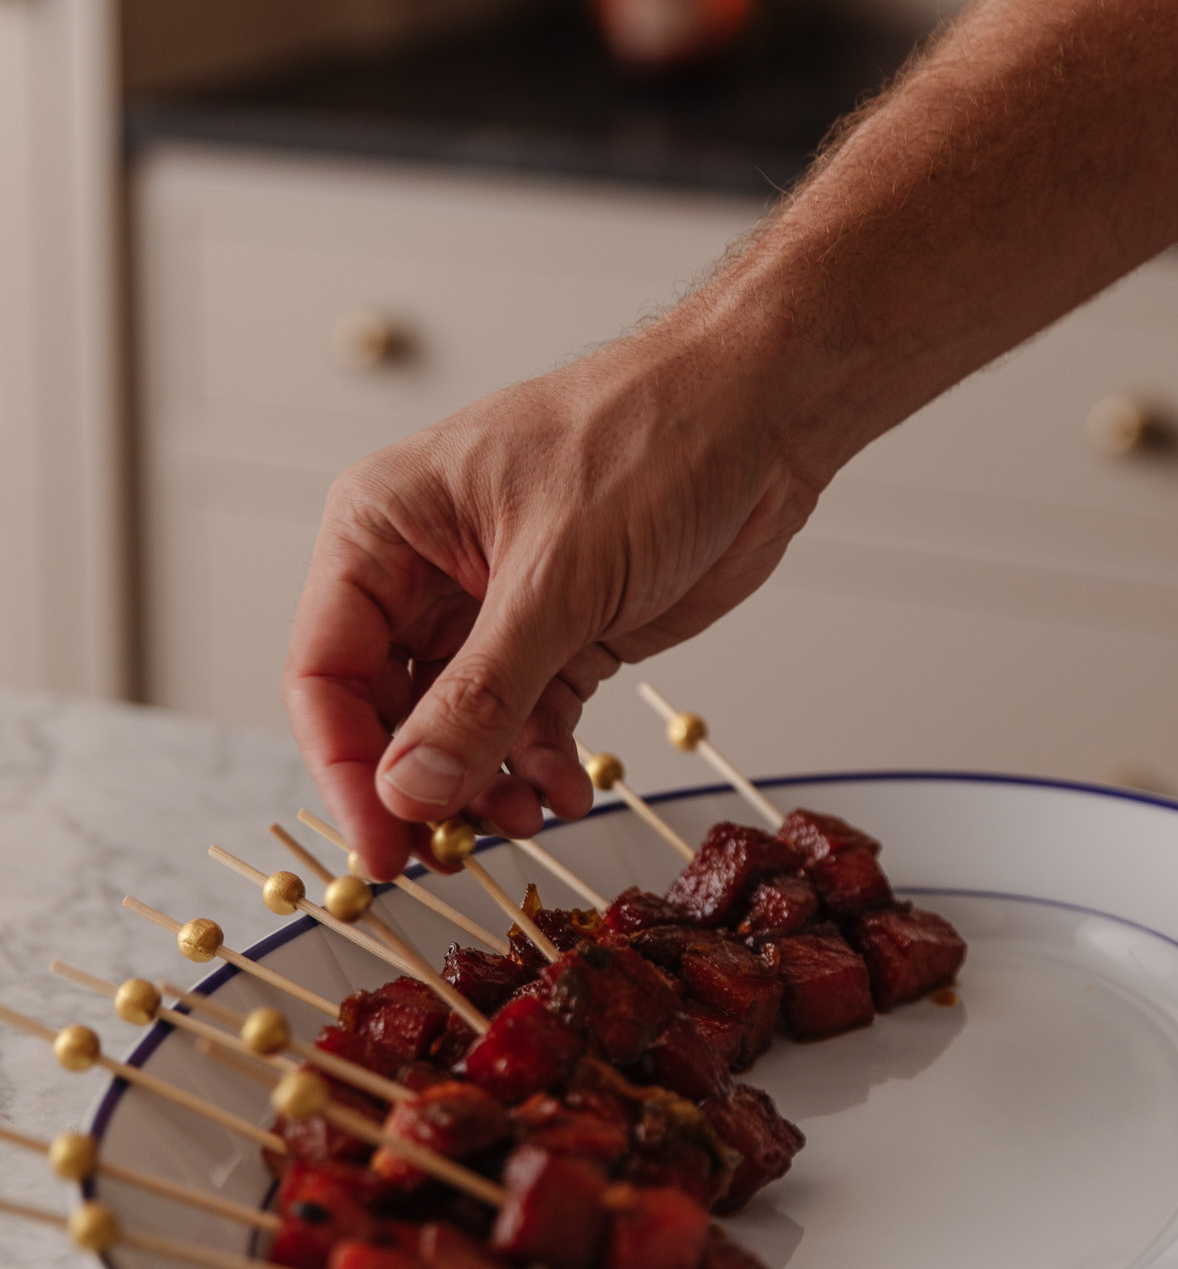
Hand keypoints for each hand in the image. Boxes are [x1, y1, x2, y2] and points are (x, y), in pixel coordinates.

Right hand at [283, 312, 820, 878]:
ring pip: (455, 729)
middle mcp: (423, 569)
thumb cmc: (651, 439)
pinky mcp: (558, 633)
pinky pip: (524, 722)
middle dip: (420, 786)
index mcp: (384, 526)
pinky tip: (566, 791)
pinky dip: (539, 766)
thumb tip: (412, 790)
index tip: (379, 846)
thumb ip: (481, 694)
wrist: (761, 413)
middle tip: (450, 855)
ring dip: (484, 786)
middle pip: (384, 712)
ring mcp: (491, 606)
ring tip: (525, 818)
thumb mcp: (558, 578)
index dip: (345, 769)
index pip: (324, 670)